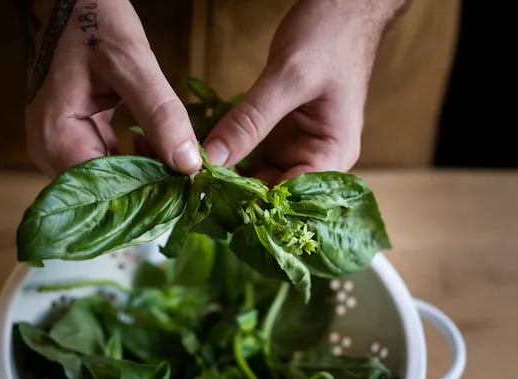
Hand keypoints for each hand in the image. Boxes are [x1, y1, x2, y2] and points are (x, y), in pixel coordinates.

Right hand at [24, 0, 200, 178]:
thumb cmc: (92, 22)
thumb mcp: (131, 62)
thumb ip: (160, 114)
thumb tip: (187, 164)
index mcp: (57, 137)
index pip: (103, 191)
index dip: (145, 195)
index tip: (184, 191)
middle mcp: (50, 150)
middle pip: (103, 191)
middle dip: (146, 187)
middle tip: (185, 179)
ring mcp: (58, 144)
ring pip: (107, 179)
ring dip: (142, 174)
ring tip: (176, 163)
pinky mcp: (72, 136)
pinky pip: (105, 162)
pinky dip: (133, 160)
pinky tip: (154, 147)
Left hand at [202, 0, 405, 184]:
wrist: (341, 10)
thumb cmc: (330, 40)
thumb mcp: (288, 79)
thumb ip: (250, 120)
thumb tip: (212, 158)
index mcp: (331, 155)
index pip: (291, 199)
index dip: (253, 206)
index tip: (212, 202)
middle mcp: (314, 159)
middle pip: (271, 194)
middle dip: (233, 196)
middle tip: (192, 193)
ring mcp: (294, 148)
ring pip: (255, 178)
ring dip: (226, 180)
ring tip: (191, 181)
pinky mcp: (277, 136)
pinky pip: (249, 157)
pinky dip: (227, 158)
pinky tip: (201, 160)